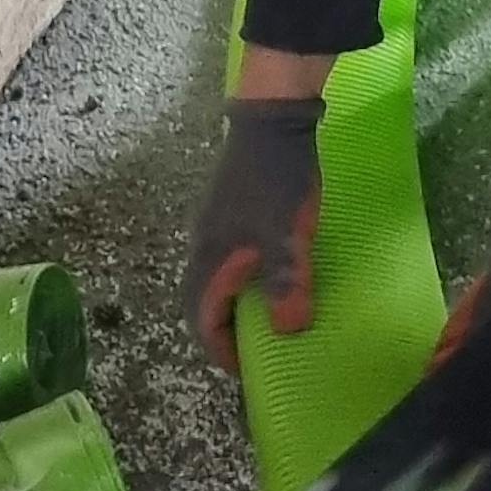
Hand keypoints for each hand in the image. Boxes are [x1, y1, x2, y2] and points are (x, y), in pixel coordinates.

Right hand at [186, 94, 325, 365]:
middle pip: (200, 303)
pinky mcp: (228, 213)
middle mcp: (203, 247)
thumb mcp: (290, 234)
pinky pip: (225, 262)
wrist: (271, 120)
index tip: (245, 370)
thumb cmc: (280, 181)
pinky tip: (265, 279)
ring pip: (212, 281)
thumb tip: (286, 331)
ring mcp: (213, 227)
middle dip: (221, 332)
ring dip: (230, 307)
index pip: (202, 318)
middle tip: (251, 351)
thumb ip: (287, 282)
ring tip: (260, 322)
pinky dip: (239, 283)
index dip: (220, 349)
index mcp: (212, 258)